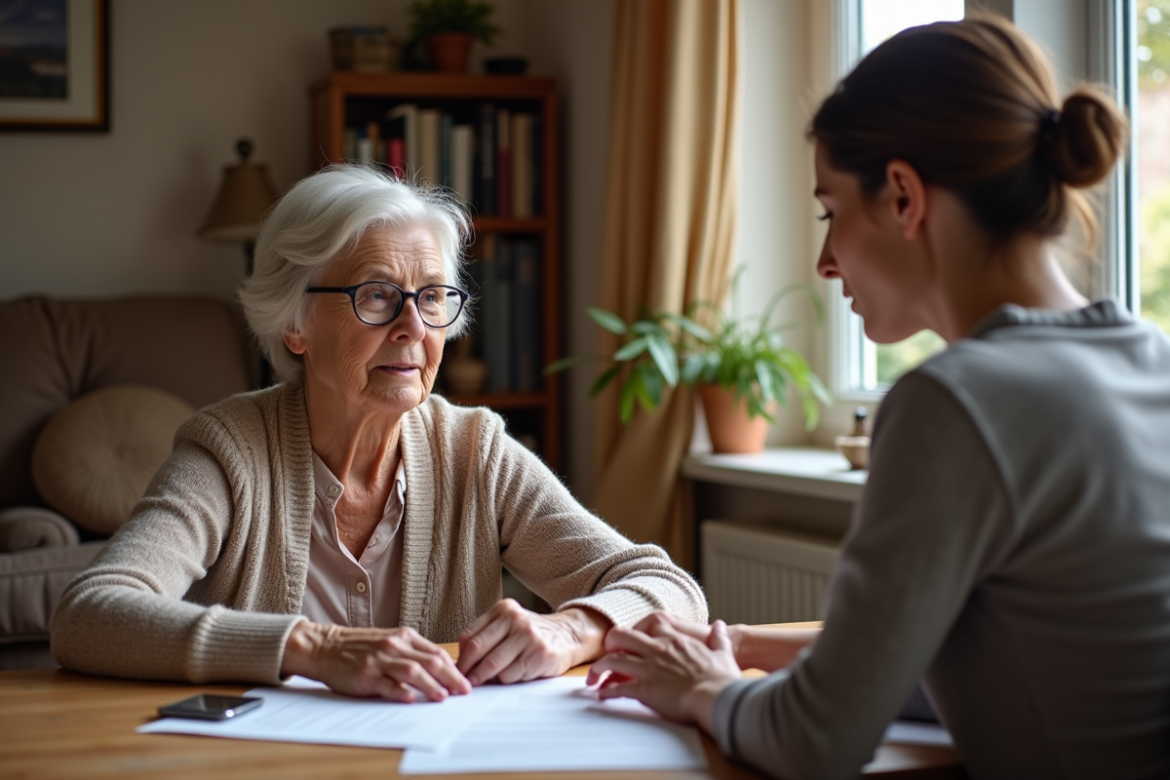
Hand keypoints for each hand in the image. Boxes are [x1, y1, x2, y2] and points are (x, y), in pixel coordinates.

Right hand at [281, 621, 470, 702]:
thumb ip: (412, 653)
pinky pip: (386, 684)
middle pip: (430, 661)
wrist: (326, 646)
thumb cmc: (360, 647)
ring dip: (431, 685)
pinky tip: (410, 700)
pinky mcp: (365, 675)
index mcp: (404, 636)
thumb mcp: (390, 642)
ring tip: (443, 697)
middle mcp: (394, 645)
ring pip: (412, 672)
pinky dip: (400, 692)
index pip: (436, 652)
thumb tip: (441, 670)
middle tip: (464, 691)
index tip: (466, 681)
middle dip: (451, 678)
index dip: (454, 668)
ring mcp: (379, 660)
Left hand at [457, 599, 610, 684]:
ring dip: (487, 678)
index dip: (460, 657)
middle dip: (468, 671)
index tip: (457, 671)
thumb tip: (460, 663)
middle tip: (465, 683)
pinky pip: (511, 675)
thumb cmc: (532, 635)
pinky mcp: (539, 654)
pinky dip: (506, 680)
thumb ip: (486, 637)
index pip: (469, 636)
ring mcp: (528, 636)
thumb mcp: (509, 626)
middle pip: (478, 650)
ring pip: (493, 665)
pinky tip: (514, 674)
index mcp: (503, 610)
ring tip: (490, 680)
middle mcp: (515, 619)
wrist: (569, 636)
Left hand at [587, 618, 741, 732]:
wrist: (718, 697)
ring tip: (594, 678)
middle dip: (610, 644)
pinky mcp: (645, 690)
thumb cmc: (722, 679)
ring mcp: (649, 669)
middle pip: (622, 636)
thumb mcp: (722, 652)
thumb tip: (720, 625)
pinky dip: (607, 692)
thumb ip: (719, 638)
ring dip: (600, 669)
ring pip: (613, 661)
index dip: (637, 633)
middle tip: (606, 654)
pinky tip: (602, 696)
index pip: (647, 627)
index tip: (633, 643)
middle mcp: (658, 650)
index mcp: (675, 640)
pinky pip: (618, 689)